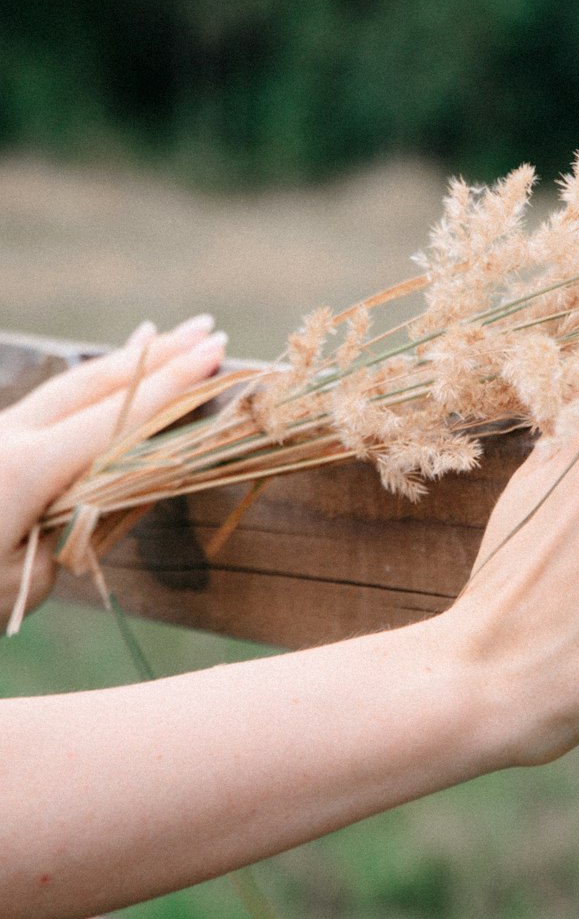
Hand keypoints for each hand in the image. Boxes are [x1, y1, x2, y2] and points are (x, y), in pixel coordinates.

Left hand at [0, 317, 227, 629]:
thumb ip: (59, 545)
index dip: (172, 386)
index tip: (217, 354)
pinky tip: (98, 381)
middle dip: (155, 356)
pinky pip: (42, 408)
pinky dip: (82, 389)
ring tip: (162, 332)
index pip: (116, 419)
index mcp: (24, 469)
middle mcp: (7, 438)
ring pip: (65, 389)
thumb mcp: (13, 590)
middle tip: (208, 328)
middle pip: (93, 384)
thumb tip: (79, 511)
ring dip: (119, 363)